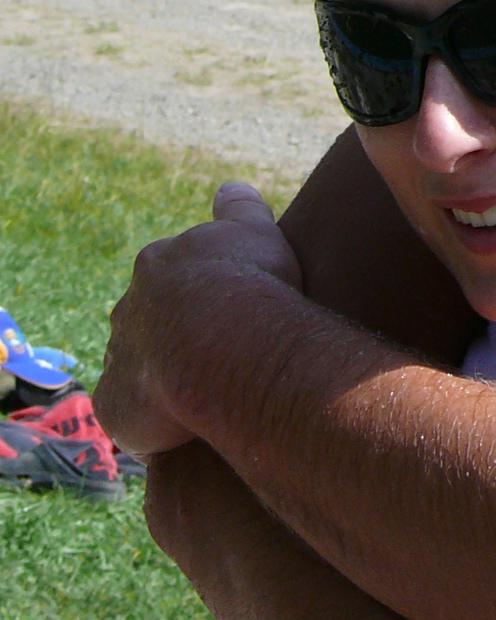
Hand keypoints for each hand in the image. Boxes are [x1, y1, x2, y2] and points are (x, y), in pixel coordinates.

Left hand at [94, 182, 301, 457]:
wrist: (225, 346)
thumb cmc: (249, 284)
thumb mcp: (255, 231)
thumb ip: (240, 208)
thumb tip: (229, 187)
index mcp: (158, 265)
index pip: (172, 278)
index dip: (203, 295)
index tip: (230, 310)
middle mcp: (128, 309)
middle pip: (148, 322)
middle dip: (175, 336)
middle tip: (220, 355)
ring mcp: (119, 358)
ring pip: (137, 368)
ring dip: (164, 380)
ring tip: (208, 397)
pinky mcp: (115, 406)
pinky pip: (129, 417)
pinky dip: (151, 424)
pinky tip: (186, 431)